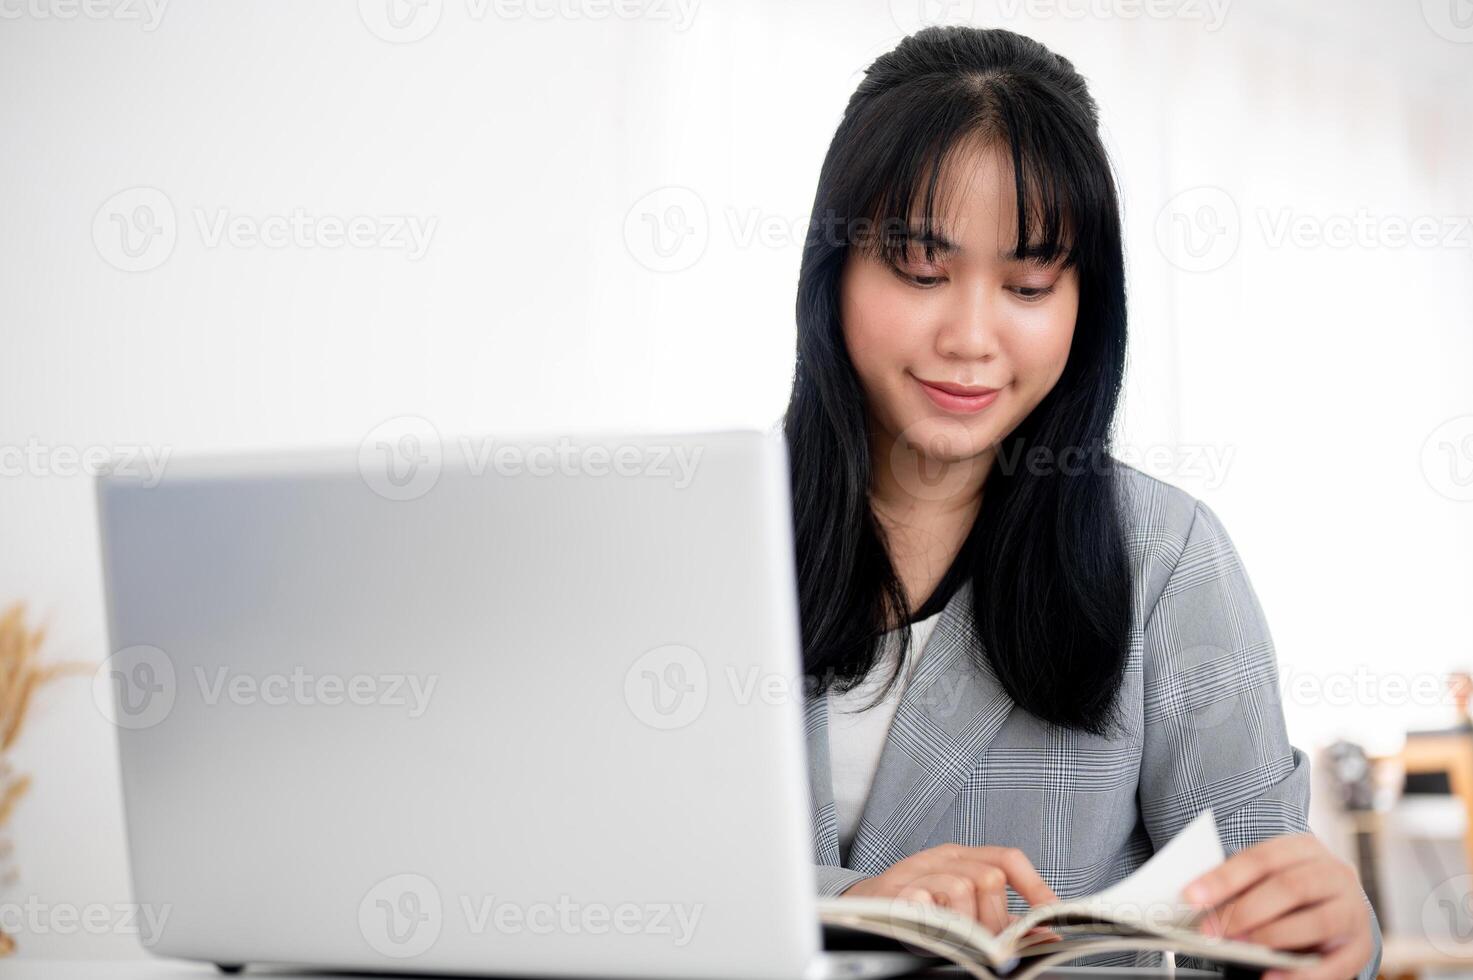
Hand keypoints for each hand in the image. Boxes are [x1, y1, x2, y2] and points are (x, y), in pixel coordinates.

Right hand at [841, 844, 1058, 933]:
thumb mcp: (962, 907)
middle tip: (984, 943)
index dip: (1035, 886)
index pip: (1007, 858)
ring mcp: (915, 872)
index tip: (1051, 917)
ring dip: (965, 923)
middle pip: (989, 877)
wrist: (861, 909)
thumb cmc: (919, 908)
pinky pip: (927, 902)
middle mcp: (939, 858)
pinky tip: (933, 932)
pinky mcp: (893, 892)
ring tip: (953, 939)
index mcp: (961, 857)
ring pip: (962, 887)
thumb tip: (1047, 934)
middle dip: (994, 919)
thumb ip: (1002, 918)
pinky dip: (938, 922)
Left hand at [1183, 833, 1373, 979]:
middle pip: (1288, 887)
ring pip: (1317, 920)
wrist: (1338, 906)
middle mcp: (1334, 873)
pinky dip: (1300, 975)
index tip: (1190, 897)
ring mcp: (1353, 909)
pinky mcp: (1360, 945)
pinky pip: (1334, 963)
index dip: (1223, 878)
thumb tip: (1200, 904)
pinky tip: (1270, 978)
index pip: (1260, 858)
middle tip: (1212, 931)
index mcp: (1304, 848)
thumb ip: (1240, 888)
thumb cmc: (1290, 893)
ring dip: (1274, 936)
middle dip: (1245, 911)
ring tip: (1243, 947)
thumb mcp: (1267, 879)